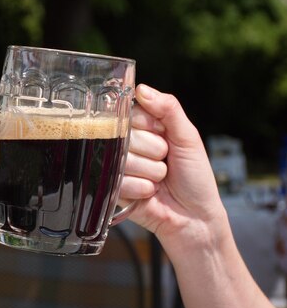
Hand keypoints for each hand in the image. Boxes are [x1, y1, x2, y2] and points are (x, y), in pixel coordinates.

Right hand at [119, 84, 227, 249]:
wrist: (194, 218)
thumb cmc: (195, 177)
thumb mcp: (188, 137)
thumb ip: (168, 109)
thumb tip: (142, 89)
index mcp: (144, 129)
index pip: (131, 113)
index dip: (149, 125)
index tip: (163, 136)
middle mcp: (128, 145)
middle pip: (127, 136)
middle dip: (154, 151)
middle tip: (165, 161)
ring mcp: (118, 167)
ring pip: (125, 159)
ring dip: (151, 173)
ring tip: (159, 181)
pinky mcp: (113, 188)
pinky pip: (120, 181)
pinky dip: (142, 189)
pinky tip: (150, 194)